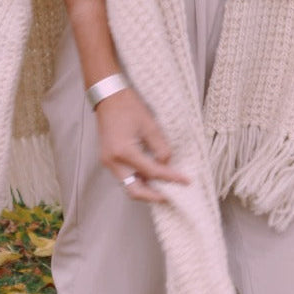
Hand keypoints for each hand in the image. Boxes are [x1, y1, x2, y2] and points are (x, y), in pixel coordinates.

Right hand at [95, 88, 189, 202]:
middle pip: (134, 190)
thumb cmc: (128, 106)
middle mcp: (113, 161)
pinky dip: (138, 179)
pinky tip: (151, 176)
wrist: (109, 97)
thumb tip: (167, 163)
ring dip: (146, 188)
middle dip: (153, 196)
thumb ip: (160, 147)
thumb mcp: (150, 125)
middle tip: (171, 196)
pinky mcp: (108, 159)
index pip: (151, 172)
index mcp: (124, 152)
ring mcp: (108, 162)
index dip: (170, 177)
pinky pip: (125, 175)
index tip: (185, 181)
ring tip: (164, 187)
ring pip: (128, 185)